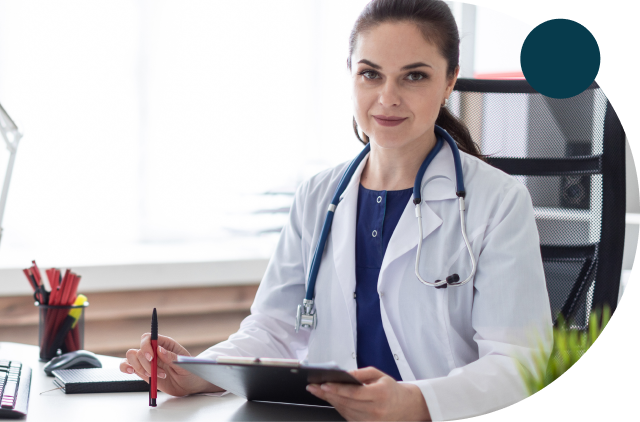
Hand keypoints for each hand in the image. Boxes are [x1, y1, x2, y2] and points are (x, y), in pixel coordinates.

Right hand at [119, 333, 223, 396]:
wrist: (189, 385)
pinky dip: (125, 367)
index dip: (146, 346)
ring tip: (153, 377)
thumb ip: (172, 357)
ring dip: (139, 368)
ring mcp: (147, 361)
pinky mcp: (142, 371)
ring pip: (131, 356)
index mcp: (165, 344)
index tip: (151, 358)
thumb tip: (159, 350)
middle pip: (139, 350)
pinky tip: (131, 371)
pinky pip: (127, 365)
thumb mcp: (185, 365)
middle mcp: (154, 350)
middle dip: (146, 364)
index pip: (148, 337)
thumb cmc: (190, 372)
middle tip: (160, 374)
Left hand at [306, 367, 429, 421]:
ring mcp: (371, 421)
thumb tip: (344, 374)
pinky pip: (348, 416)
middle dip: (327, 394)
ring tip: (319, 391)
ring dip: (330, 401)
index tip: (323, 384)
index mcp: (380, 395)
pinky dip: (338, 407)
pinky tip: (331, 399)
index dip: (337, 389)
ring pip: (344, 411)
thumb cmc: (390, 389)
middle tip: (313, 387)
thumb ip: (360, 373)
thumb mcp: (378, 375)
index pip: (354, 393)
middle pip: (346, 403)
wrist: (405, 406)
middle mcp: (375, 411)